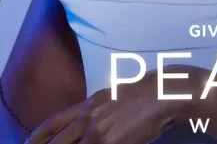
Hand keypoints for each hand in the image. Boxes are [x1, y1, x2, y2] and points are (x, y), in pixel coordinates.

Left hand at [26, 70, 180, 143]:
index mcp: (89, 104)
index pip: (53, 123)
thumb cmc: (143, 95)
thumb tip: (83, 127)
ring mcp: (98, 133)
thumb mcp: (113, 97)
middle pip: (57, 142)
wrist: (163, 94)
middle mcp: (89, 118)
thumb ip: (95, 112)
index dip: (36, 138)